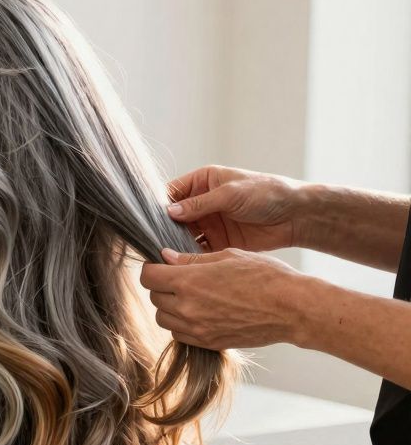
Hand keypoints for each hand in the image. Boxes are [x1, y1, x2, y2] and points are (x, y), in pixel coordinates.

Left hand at [139, 248, 308, 349]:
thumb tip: (166, 257)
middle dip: (161, 286)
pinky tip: (198, 312)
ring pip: (163, 318)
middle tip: (177, 278)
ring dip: (169, 306)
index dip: (152, 269)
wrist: (293, 309)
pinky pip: (179, 334)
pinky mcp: (209, 342)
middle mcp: (188, 307)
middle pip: (154, 298)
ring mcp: (197, 328)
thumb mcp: (228, 257)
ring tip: (189, 296)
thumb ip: (192, 260)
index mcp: (189, 282)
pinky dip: (181, 324)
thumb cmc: (266, 276)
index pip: (148, 277)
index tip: (160, 266)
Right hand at [165, 165, 301, 252]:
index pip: (172, 192)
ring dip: (175, 243)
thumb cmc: (267, 193)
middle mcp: (202, 202)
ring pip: (183, 234)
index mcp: (203, 181)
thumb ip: (200, 203)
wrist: (296, 215)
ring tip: (164, 254)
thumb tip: (169, 212)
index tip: (148, 219)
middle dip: (164, 228)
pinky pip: (198, 249)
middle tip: (153, 240)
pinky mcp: (219, 241)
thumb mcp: (230, 194)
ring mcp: (210, 223)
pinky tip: (181, 262)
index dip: (159, 205)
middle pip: (174, 216)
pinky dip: (189, 255)